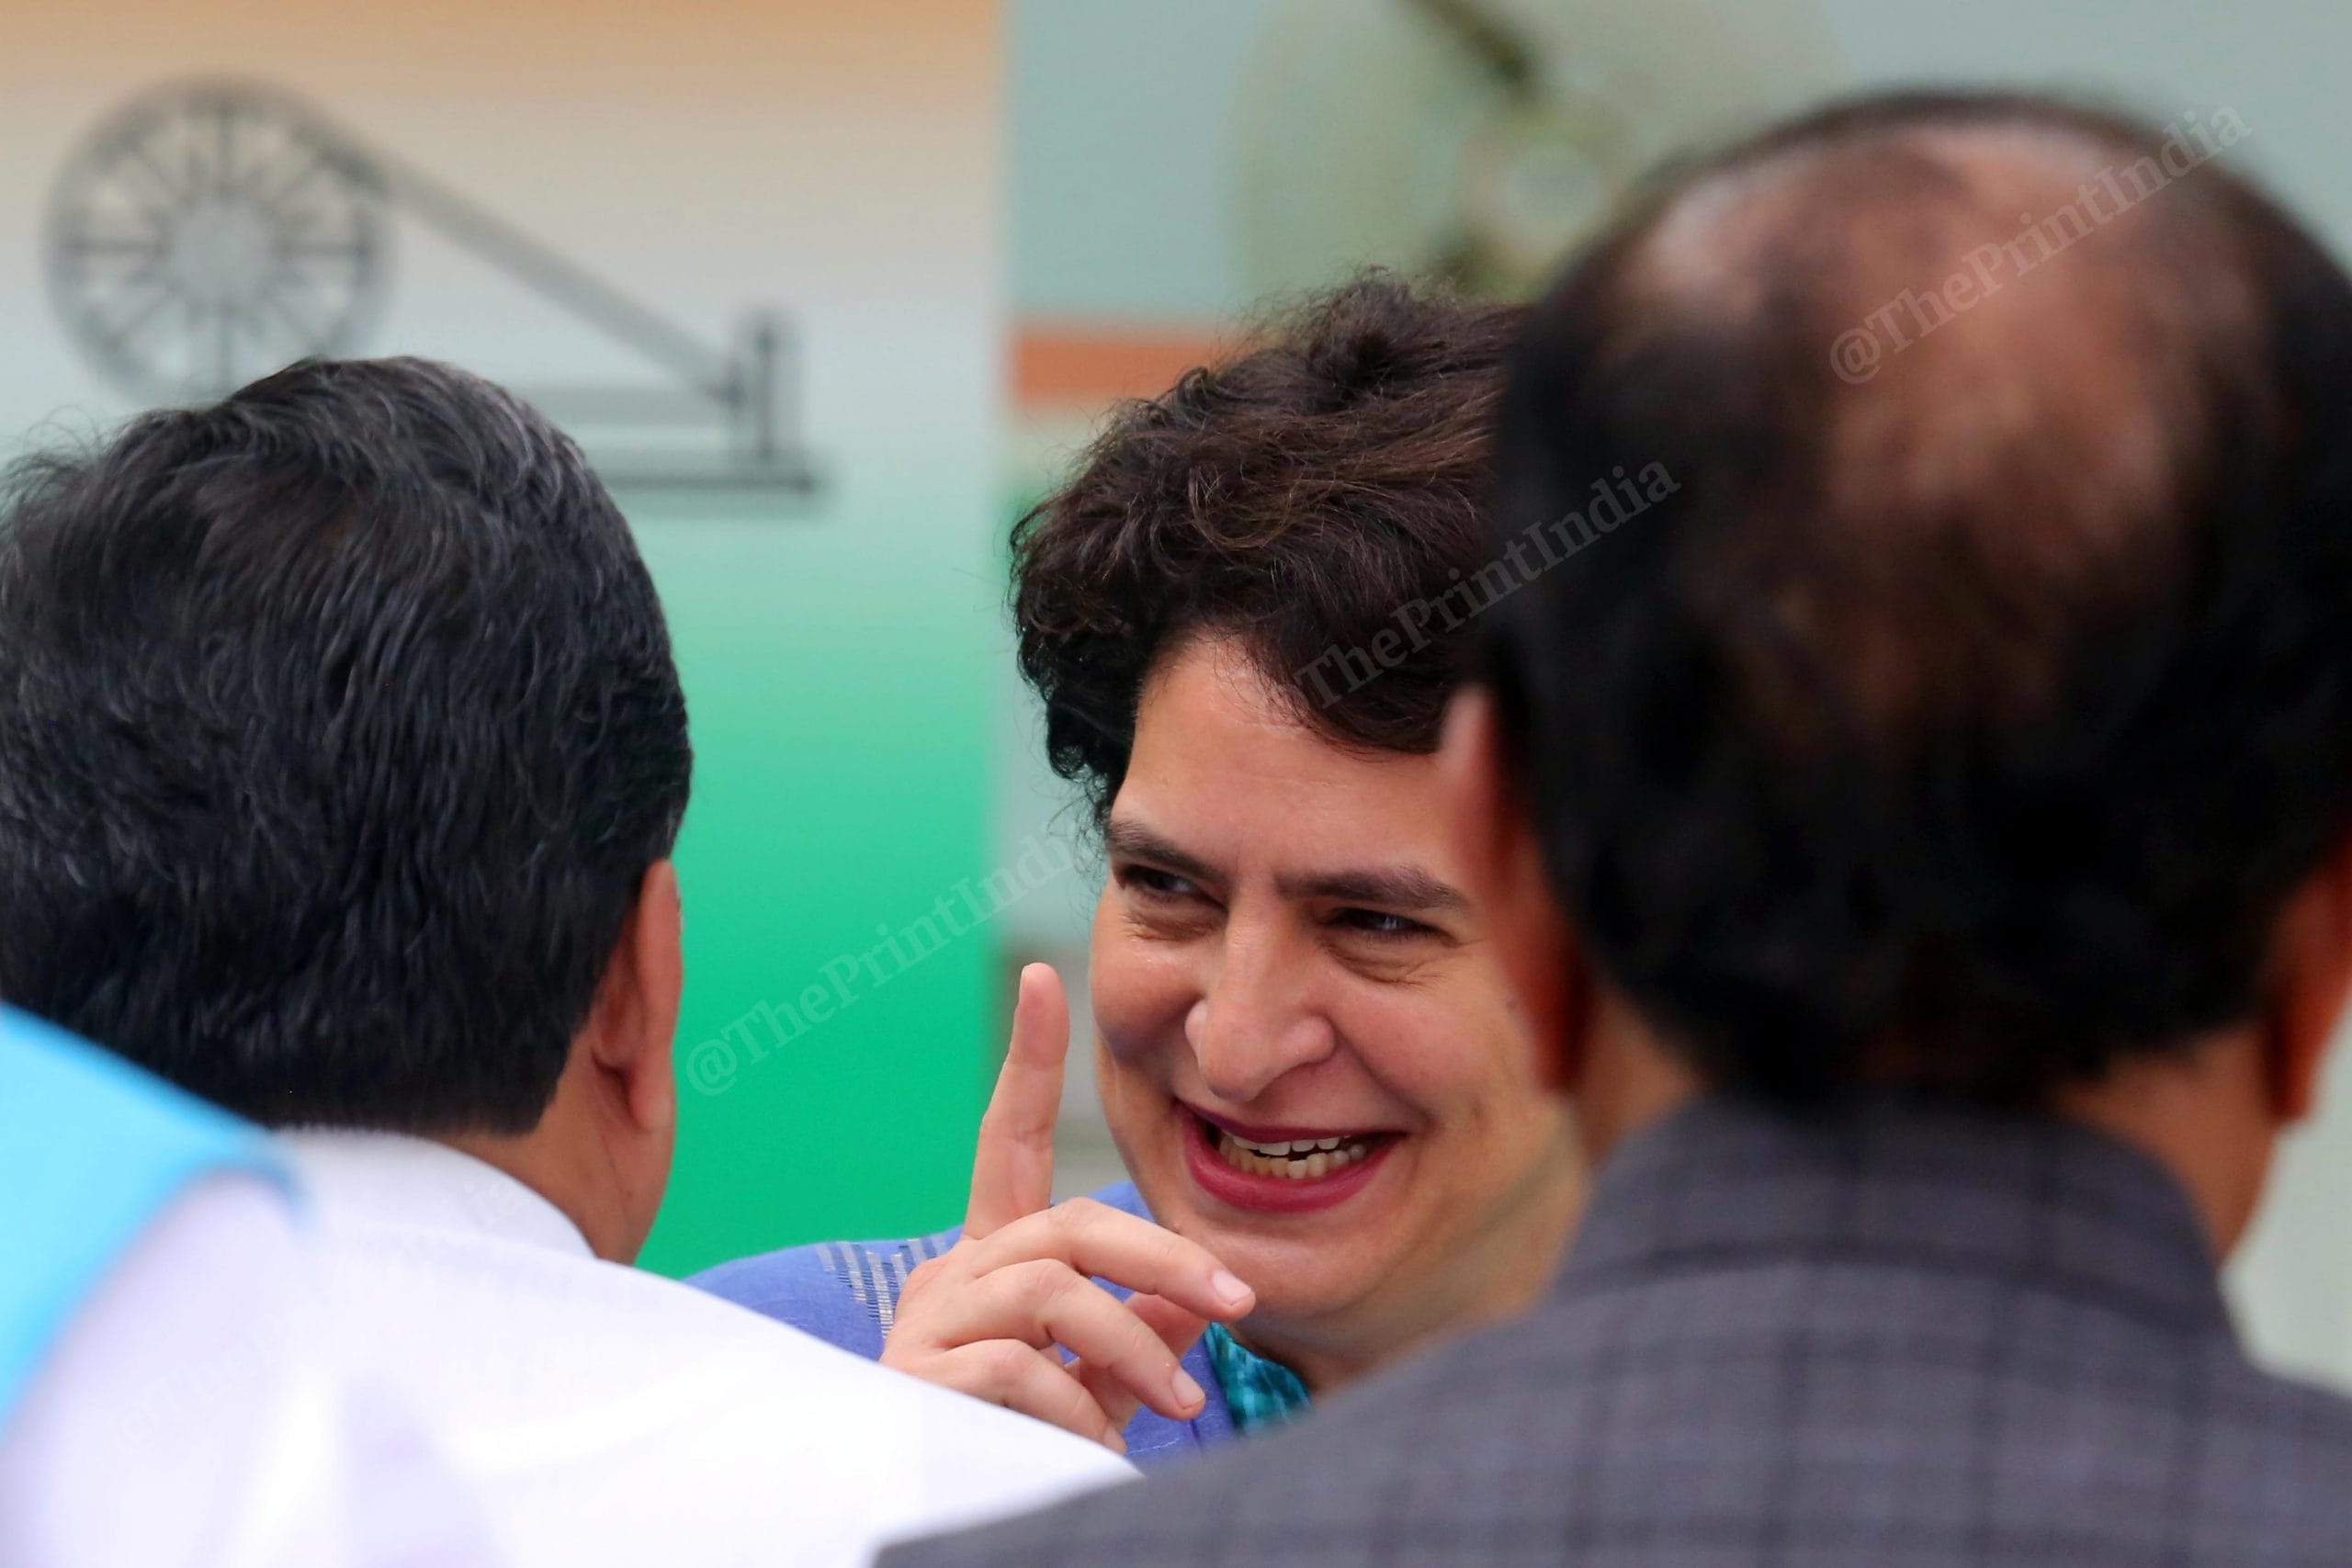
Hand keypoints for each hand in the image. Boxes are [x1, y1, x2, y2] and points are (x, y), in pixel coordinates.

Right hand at [879, 963, 1254, 1450]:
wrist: (933, 1516)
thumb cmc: (1025, 1448)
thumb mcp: (1099, 1384)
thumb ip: (1141, 1332)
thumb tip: (1198, 1296)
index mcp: (993, 1261)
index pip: (1010, 1143)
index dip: (1028, 1062)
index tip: (1042, 976)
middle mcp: (954, 1273)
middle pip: (1070, 1224)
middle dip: (1165, 1255)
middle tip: (1239, 1301)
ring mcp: (929, 1321)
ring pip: (1051, 1291)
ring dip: (1134, 1348)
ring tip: (1181, 1405)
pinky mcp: (916, 1376)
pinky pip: (1019, 1368)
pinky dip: (1077, 1407)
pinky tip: (1095, 1445)